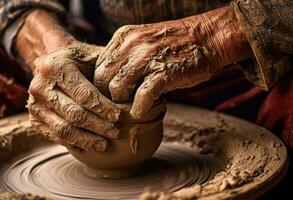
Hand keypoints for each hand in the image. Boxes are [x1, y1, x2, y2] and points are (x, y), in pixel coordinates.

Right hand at [28, 42, 120, 151]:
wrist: (52, 64)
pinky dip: (73, 142)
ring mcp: (34, 103)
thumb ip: (108, 71)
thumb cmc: (80, 60)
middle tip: (115, 132)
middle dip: (98, 126)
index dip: (103, 109)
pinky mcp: (34, 118)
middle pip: (74, 114)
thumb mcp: (93, 56)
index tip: (118, 117)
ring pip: (63, 129)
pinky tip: (88, 145)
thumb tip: (132, 94)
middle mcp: (40, 84)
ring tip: (104, 144)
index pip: (84, 94)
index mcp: (56, 66)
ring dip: (86, 139)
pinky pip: (55, 135)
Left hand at [94, 6, 250, 118]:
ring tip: (131, 107)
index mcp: (124, 37)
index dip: (102, 84)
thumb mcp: (143, 42)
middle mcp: (131, 45)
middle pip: (103, 78)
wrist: (208, 37)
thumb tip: (110, 81)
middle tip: (119, 104)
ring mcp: (147, 58)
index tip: (111, 95)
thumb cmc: (176, 44)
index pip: (98, 66)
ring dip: (122, 103)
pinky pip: (141, 96)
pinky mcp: (163, 73)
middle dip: (108, 95)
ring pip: (117, 88)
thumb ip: (125, 57)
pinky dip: (139, 108)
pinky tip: (142, 111)